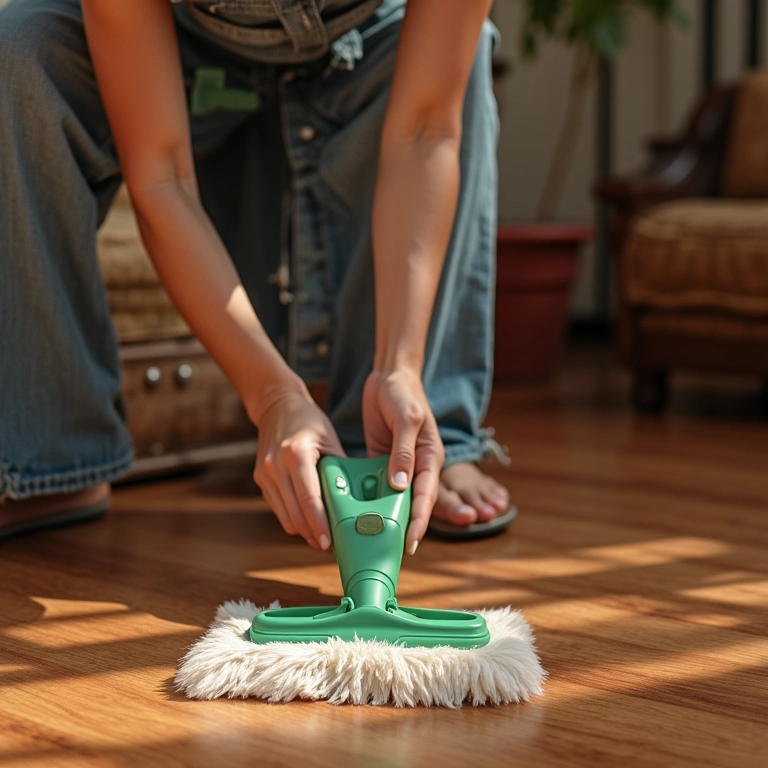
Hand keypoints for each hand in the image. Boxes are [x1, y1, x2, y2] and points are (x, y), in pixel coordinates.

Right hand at [253, 387, 345, 549]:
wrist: (277, 407)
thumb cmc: (309, 422)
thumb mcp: (330, 441)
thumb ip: (338, 470)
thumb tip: (355, 502)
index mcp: (296, 454)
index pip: (309, 498)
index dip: (319, 524)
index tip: (329, 542)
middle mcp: (275, 466)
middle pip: (295, 513)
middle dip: (312, 534)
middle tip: (330, 545)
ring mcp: (264, 473)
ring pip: (284, 516)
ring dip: (303, 530)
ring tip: (322, 537)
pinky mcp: (260, 479)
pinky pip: (278, 508)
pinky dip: (293, 518)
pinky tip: (308, 521)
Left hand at [362, 368, 443, 554]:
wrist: (390, 375)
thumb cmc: (404, 393)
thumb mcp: (407, 418)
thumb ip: (404, 451)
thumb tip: (400, 484)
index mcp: (430, 456)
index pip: (426, 494)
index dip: (420, 519)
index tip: (412, 541)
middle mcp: (417, 465)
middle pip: (413, 502)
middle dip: (405, 526)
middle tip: (393, 551)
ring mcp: (400, 464)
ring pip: (395, 498)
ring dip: (387, 517)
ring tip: (375, 540)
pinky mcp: (383, 460)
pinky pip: (378, 484)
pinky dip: (371, 499)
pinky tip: (359, 513)